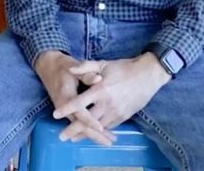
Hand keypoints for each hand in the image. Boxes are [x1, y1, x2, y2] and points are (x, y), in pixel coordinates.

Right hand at [34, 51, 114, 145]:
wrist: (48, 66)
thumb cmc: (63, 66)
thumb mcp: (74, 67)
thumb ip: (86, 74)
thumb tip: (99, 79)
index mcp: (66, 96)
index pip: (79, 113)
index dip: (90, 121)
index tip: (101, 127)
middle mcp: (64, 107)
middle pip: (80, 125)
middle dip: (94, 134)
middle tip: (109, 142)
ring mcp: (65, 110)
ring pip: (79, 126)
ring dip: (93, 134)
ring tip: (108, 141)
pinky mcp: (67, 111)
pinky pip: (78, 122)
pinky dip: (88, 129)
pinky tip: (100, 133)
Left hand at [53, 54, 170, 136]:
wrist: (148, 75)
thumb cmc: (124, 68)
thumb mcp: (104, 64)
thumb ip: (86, 67)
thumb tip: (71, 69)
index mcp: (100, 89)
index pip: (80, 102)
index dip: (67, 109)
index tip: (55, 114)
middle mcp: (107, 103)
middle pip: (87, 120)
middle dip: (73, 129)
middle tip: (62, 136)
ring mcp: (116, 111)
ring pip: (98, 127)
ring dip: (85, 133)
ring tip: (74, 139)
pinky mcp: (124, 116)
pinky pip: (109, 126)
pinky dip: (99, 131)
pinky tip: (93, 133)